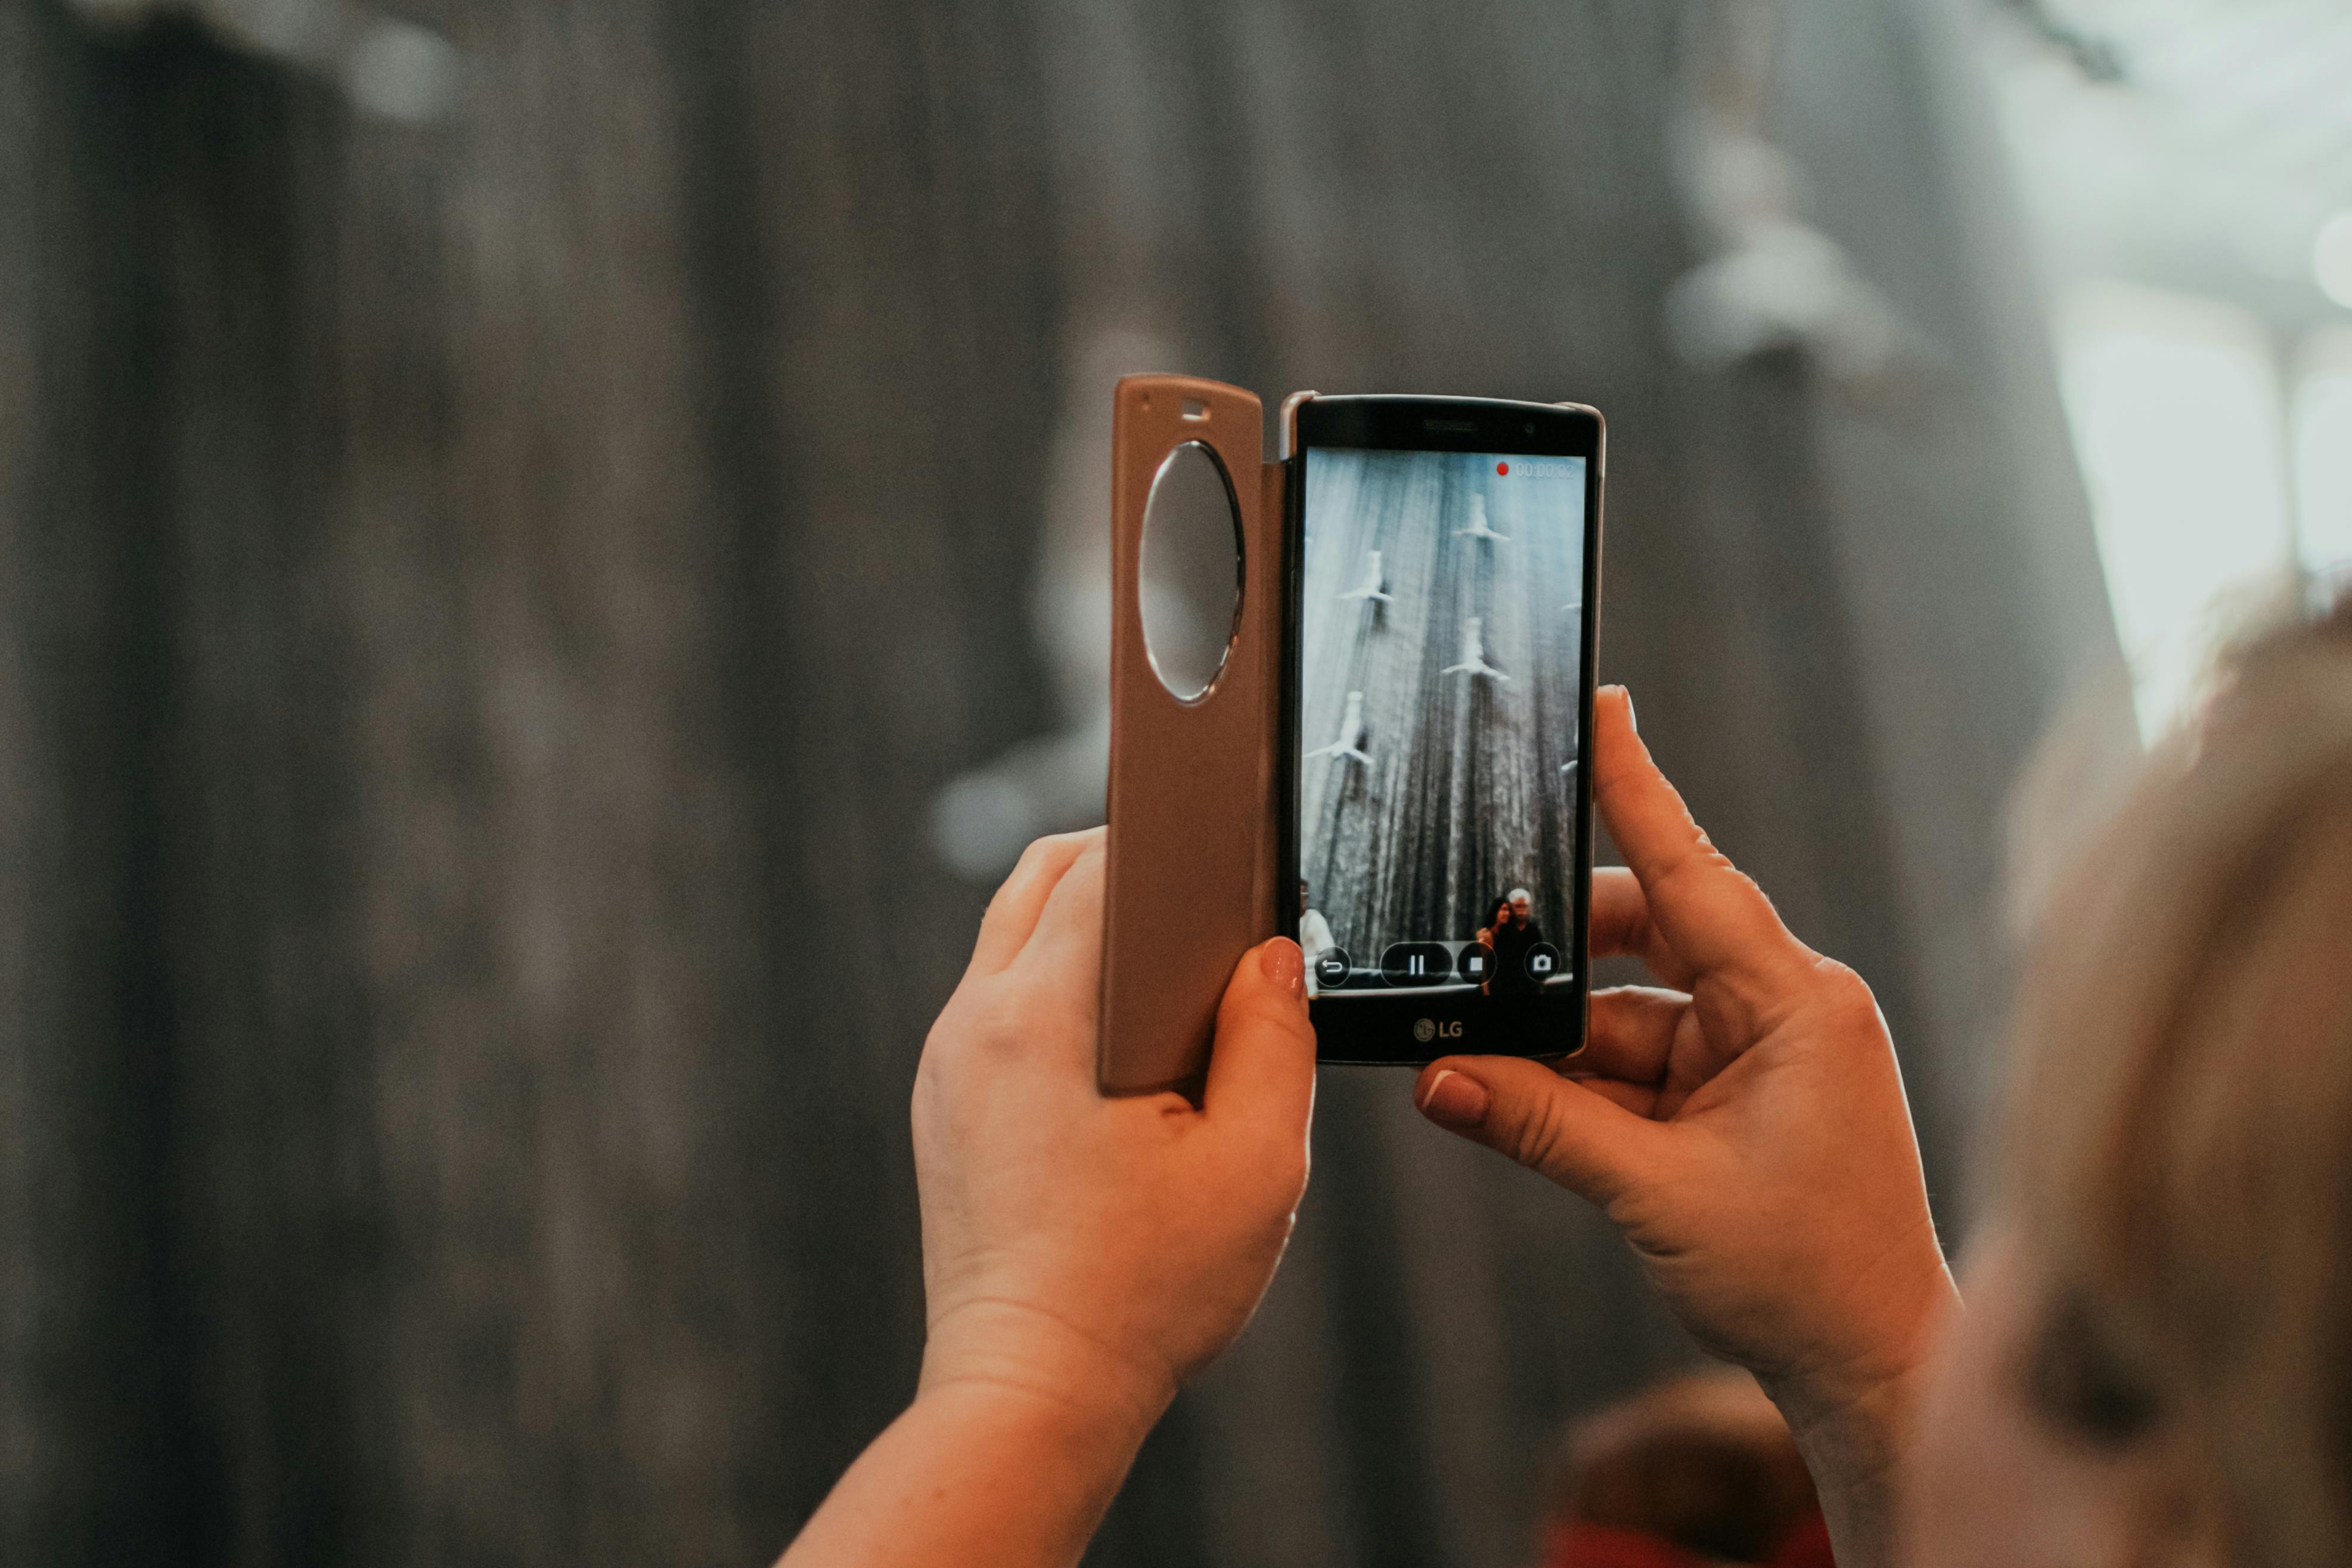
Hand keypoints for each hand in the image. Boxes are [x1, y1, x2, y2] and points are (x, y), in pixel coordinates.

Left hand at [914, 828, 1317, 1442]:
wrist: (1032, 1392)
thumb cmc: (1139, 1296)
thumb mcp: (1256, 1166)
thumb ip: (1275, 1040)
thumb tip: (1272, 957)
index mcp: (1043, 1017)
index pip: (1103, 862)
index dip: (1178, 844)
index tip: (1230, 861)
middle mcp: (975, 1022)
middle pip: (1045, 875)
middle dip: (1133, 868)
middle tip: (1211, 914)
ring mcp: (948, 1063)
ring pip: (1015, 933)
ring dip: (1090, 926)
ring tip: (1173, 980)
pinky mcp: (944, 1101)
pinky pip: (1001, 999)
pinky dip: (1060, 989)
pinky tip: (1123, 1046)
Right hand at [1412, 688, 1955, 1557]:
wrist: (1870, 1375)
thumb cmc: (1806, 1280)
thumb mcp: (1653, 1190)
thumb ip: (1536, 1123)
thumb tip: (1437, 1076)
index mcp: (1797, 1005)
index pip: (1697, 874)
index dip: (1639, 790)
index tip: (1603, 708)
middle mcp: (1785, 1013)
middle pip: (1648, 942)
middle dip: (1559, 962)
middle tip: (1474, 962)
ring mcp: (1763, 1059)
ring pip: (1629, 1016)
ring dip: (1559, 1046)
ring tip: (1477, 1071)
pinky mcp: (1740, 1103)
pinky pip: (1641, 1067)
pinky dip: (1581, 1086)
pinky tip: (1516, 1102)